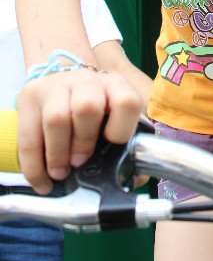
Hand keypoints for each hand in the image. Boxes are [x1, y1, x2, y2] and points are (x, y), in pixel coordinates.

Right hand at [16, 69, 141, 193]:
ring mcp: (56, 85)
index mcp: (115, 86)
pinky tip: (42, 180)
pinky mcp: (30, 94)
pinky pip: (27, 136)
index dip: (120, 129)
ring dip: (57, 155)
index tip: (111, 144)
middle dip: (83, 143)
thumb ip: (128, 145)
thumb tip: (136, 176)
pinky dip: (34, 166)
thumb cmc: (96, 110)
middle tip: (79, 162)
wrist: (65, 84)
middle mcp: (86, 80)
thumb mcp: (115, 118)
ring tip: (60, 172)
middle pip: (87, 107)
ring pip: (56, 119)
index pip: (126, 102)